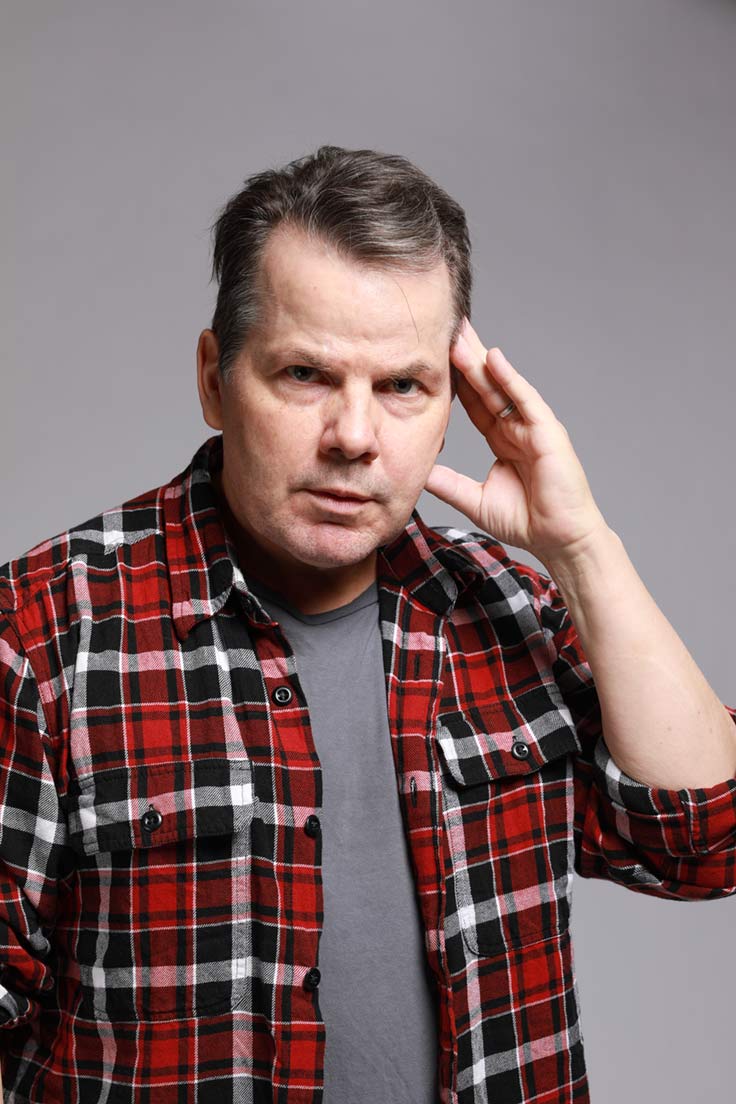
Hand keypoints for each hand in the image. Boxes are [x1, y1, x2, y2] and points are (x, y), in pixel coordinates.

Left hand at [425, 317, 607, 563]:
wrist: (559, 540)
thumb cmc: (526, 521)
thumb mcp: (474, 499)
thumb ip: (448, 483)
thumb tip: (419, 471)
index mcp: (502, 439)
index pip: (474, 402)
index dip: (455, 380)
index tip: (433, 358)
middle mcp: (517, 427)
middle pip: (486, 385)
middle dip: (465, 357)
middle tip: (446, 327)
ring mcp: (533, 427)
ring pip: (502, 386)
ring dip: (480, 359)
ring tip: (460, 333)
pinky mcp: (548, 432)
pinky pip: (526, 399)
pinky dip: (510, 378)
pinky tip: (493, 358)